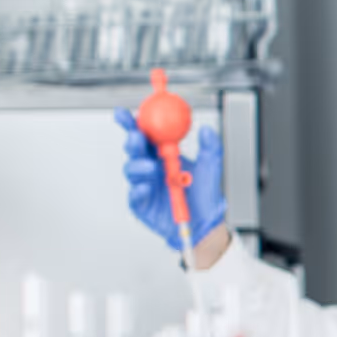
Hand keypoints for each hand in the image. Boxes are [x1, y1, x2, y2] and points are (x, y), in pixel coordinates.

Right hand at [114, 108, 228, 249]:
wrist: (206, 222)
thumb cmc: (204, 195)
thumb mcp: (211, 168)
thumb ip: (210, 148)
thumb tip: (206, 129)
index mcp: (161, 154)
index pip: (143, 134)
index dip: (130, 123)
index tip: (125, 113)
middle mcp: (150, 167)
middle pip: (134, 150)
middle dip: (132, 141)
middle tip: (137, 137)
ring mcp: (144, 185)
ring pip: (131, 170)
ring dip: (138, 166)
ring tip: (151, 168)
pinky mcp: (141, 204)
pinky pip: (135, 196)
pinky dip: (138, 190)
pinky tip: (146, 188)